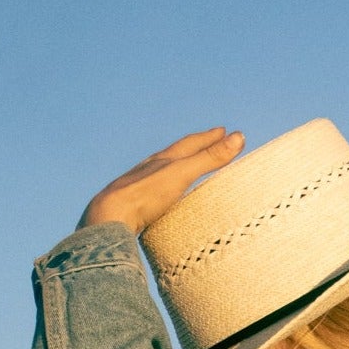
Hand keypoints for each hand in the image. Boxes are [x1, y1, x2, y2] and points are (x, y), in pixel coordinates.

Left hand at [82, 126, 244, 233]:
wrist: (109, 218)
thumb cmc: (145, 195)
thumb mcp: (182, 174)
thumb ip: (209, 158)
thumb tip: (239, 137)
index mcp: (162, 160)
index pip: (190, 144)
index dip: (209, 137)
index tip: (224, 131)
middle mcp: (149, 170)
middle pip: (176, 154)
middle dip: (195, 148)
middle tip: (212, 141)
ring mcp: (140, 187)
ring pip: (162, 172)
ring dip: (178, 167)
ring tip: (187, 166)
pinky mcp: (134, 207)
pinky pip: (154, 194)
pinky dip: (166, 190)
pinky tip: (164, 198)